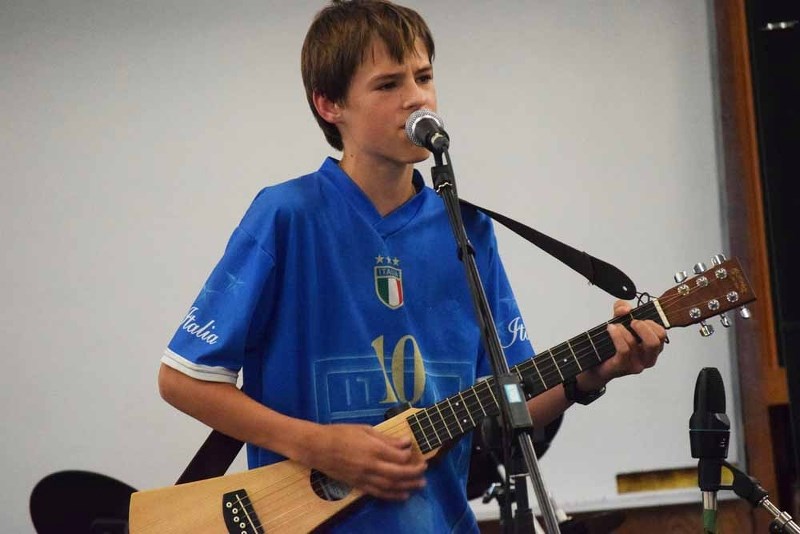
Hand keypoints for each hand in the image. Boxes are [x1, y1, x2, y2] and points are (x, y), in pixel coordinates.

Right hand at [301, 423, 426, 500]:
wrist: (317, 447)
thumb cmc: (340, 433)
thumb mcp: (364, 430)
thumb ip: (386, 439)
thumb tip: (405, 443)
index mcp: (373, 449)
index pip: (399, 457)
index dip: (411, 456)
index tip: (416, 452)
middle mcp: (370, 466)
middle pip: (398, 473)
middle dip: (414, 473)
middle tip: (425, 471)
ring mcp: (364, 477)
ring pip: (390, 486)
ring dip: (407, 487)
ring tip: (420, 485)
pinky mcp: (358, 485)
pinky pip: (378, 493)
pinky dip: (392, 495)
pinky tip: (402, 495)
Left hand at [579, 300, 666, 390]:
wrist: (597, 364)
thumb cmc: (613, 343)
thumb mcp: (619, 320)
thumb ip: (622, 308)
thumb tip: (625, 309)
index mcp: (653, 348)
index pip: (661, 334)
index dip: (651, 323)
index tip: (639, 318)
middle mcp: (648, 358)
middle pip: (655, 341)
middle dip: (642, 327)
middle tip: (632, 322)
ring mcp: (637, 364)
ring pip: (636, 344)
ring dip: (624, 330)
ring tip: (615, 325)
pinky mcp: (623, 367)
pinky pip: (624, 349)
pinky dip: (616, 336)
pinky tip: (610, 329)